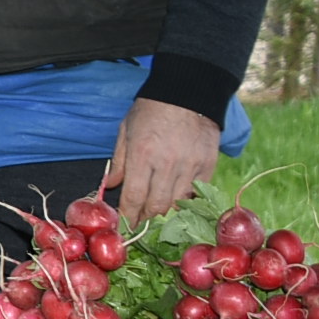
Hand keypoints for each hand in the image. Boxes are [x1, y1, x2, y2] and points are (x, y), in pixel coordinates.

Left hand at [104, 98, 219, 227]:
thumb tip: (110, 185)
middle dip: (146, 220)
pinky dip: (188, 202)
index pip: (134, 198)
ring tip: (158, 218)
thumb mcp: (126, 130)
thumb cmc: (151, 109)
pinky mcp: (208, 165)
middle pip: (156, 206)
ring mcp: (190, 166)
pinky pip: (198, 193)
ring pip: (178, 203)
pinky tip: (180, 205)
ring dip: (166, 214)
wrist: (188, 92)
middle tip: (141, 225)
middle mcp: (166, 164)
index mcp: (142, 155)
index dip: (128, 216)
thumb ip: (120, 161)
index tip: (125, 225)